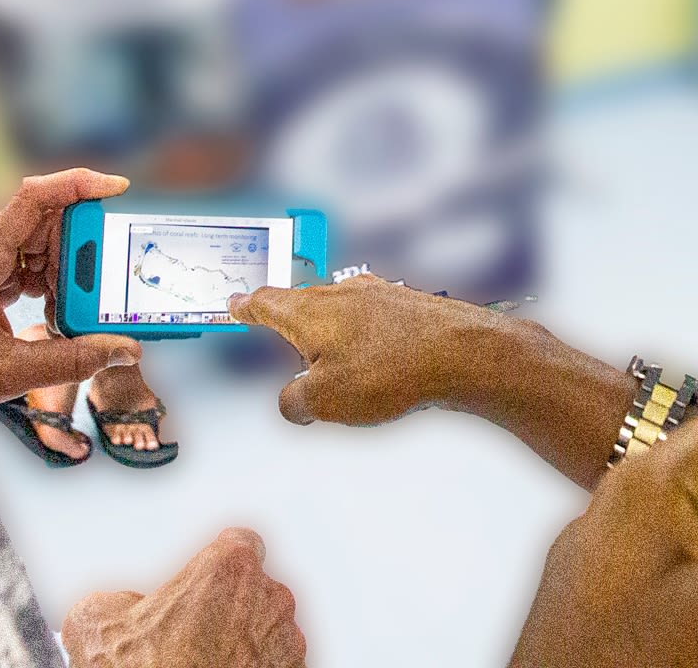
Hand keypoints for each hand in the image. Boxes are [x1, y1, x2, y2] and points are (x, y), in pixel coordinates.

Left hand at [0, 168, 141, 411]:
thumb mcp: (7, 373)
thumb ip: (72, 360)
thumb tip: (121, 350)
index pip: (30, 199)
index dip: (76, 185)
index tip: (114, 188)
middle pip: (39, 225)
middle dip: (75, 251)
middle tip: (93, 286)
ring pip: (32, 245)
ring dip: (60, 272)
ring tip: (68, 310)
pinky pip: (19, 264)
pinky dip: (43, 283)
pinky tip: (51, 313)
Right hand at [62, 527, 305, 666]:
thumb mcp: (95, 624)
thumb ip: (117, 599)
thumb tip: (118, 608)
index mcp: (229, 567)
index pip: (238, 544)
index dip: (214, 566)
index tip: (198, 585)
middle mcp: (270, 597)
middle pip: (252, 590)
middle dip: (225, 608)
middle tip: (189, 637)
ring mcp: (287, 641)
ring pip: (266, 628)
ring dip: (242, 642)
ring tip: (203, 665)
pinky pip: (274, 663)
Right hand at [230, 274, 500, 424]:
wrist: (461, 352)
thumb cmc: (393, 370)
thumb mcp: (323, 400)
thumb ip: (294, 402)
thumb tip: (291, 402)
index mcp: (309, 312)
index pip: (267, 303)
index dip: (248, 307)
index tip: (236, 304)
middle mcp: (341, 294)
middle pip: (302, 300)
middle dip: (286, 313)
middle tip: (272, 318)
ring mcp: (378, 295)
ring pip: (338, 306)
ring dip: (326, 324)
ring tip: (323, 347)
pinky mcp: (407, 305)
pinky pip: (371, 315)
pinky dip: (361, 331)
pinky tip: (373, 352)